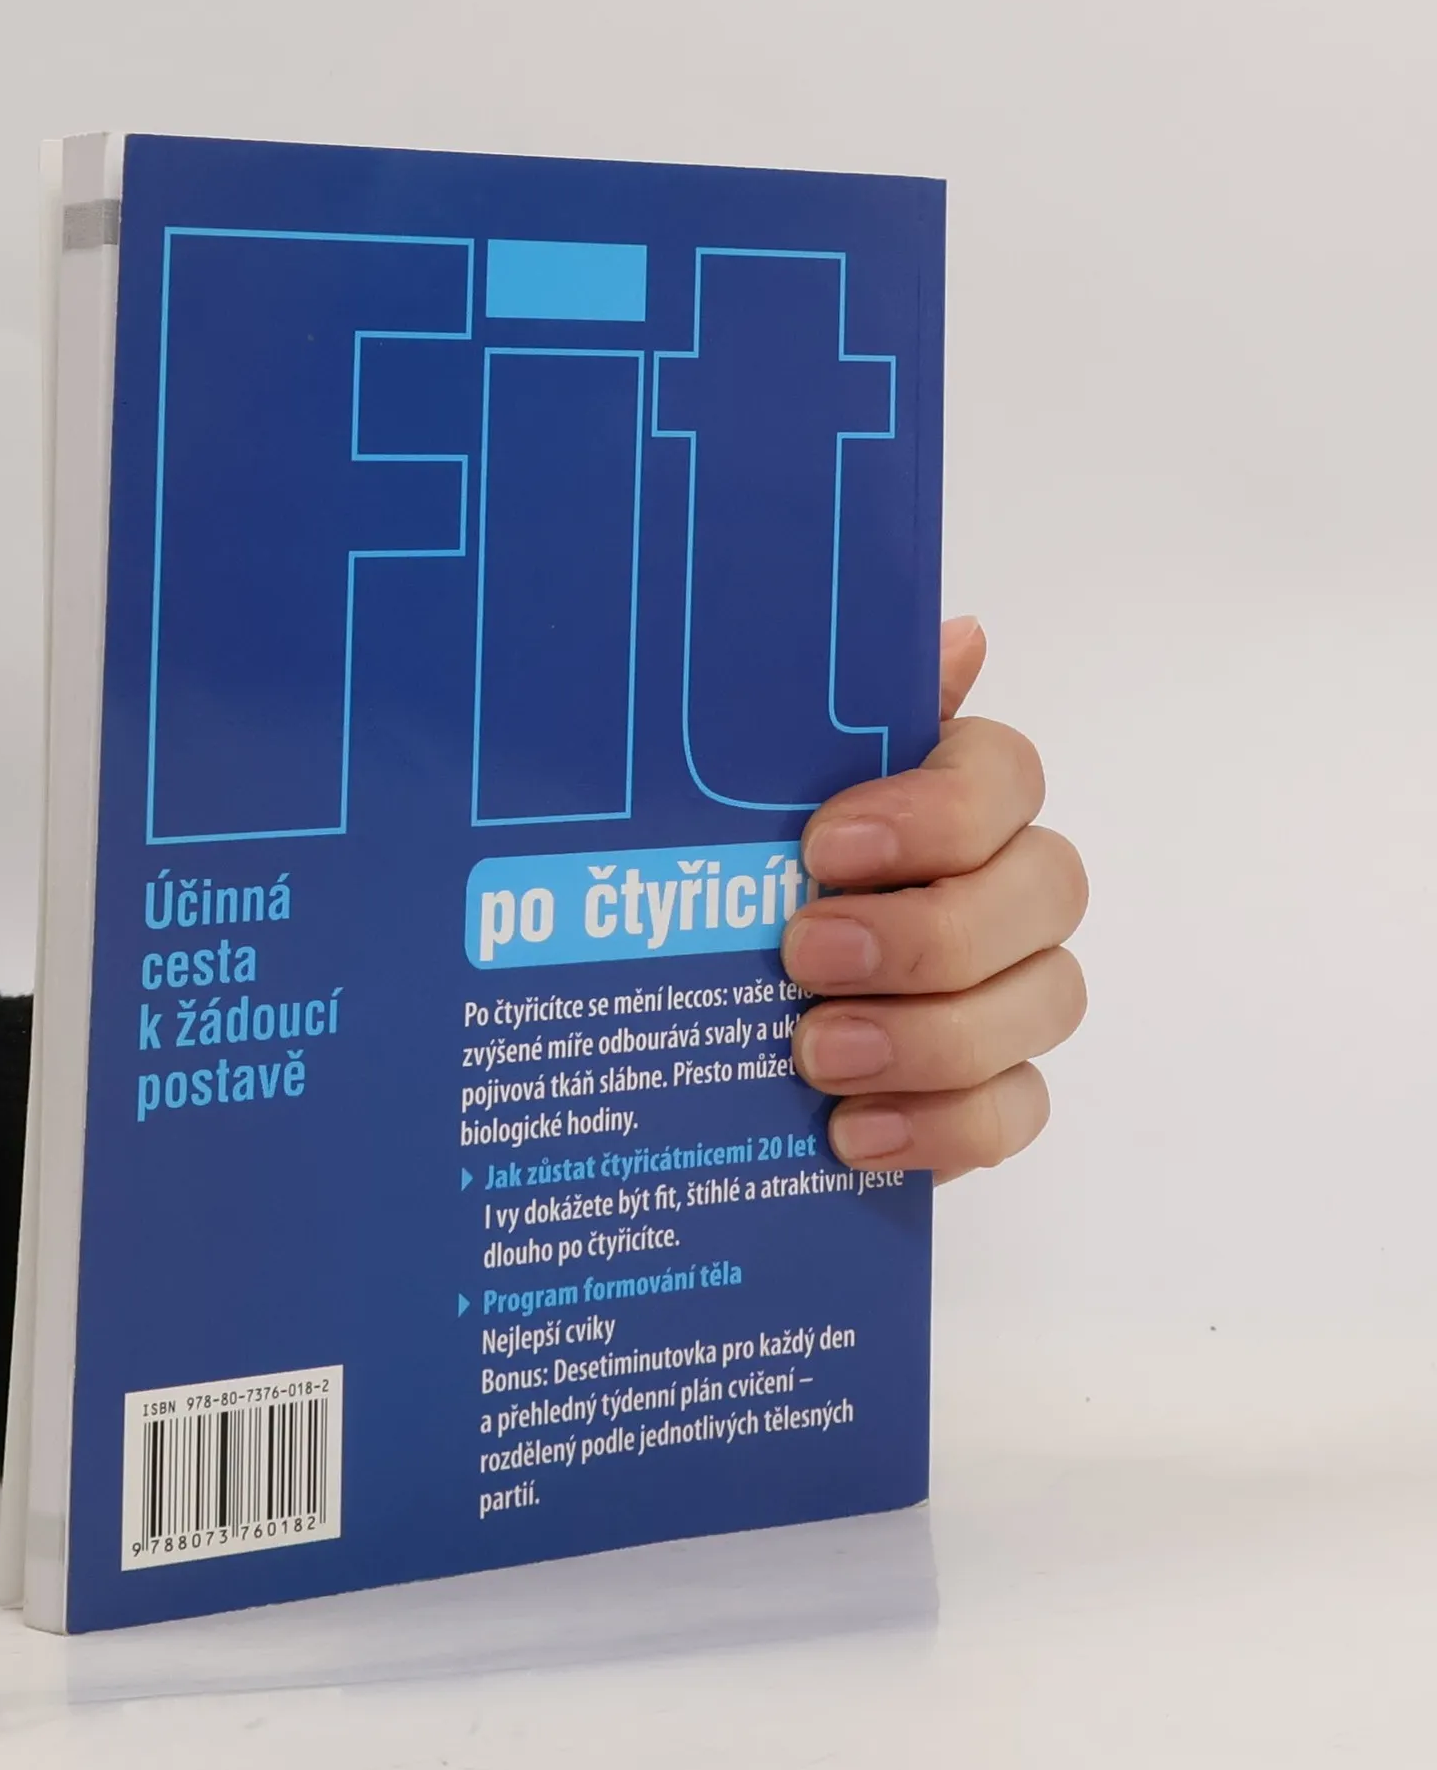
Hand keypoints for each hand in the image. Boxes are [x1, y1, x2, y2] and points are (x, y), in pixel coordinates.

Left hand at [781, 617, 1087, 1182]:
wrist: (721, 999)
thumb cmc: (752, 875)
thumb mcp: (761, 790)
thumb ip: (838, 719)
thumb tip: (959, 634)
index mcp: (960, 796)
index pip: (1006, 778)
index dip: (932, 813)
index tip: (823, 848)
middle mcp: (1010, 885)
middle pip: (1047, 891)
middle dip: (927, 931)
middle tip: (805, 955)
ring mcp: (1017, 990)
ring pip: (1046, 1004)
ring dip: (930, 1036)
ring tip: (816, 1055)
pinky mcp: (995, 1088)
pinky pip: (1018, 1113)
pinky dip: (941, 1129)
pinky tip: (852, 1134)